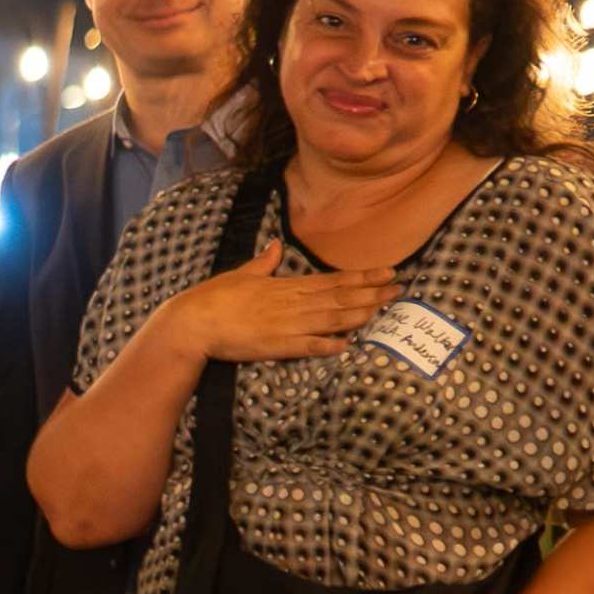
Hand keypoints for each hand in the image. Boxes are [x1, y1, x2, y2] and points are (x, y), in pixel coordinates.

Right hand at [166, 244, 398, 364]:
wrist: (193, 322)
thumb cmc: (213, 298)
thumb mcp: (240, 274)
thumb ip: (263, 262)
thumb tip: (275, 246)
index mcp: (286, 286)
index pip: (333, 280)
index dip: (363, 276)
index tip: (387, 272)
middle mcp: (292, 303)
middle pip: (341, 298)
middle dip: (373, 293)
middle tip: (400, 290)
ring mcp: (286, 325)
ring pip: (332, 319)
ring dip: (361, 315)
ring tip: (385, 310)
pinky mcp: (276, 346)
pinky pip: (309, 346)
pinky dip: (329, 345)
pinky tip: (349, 344)